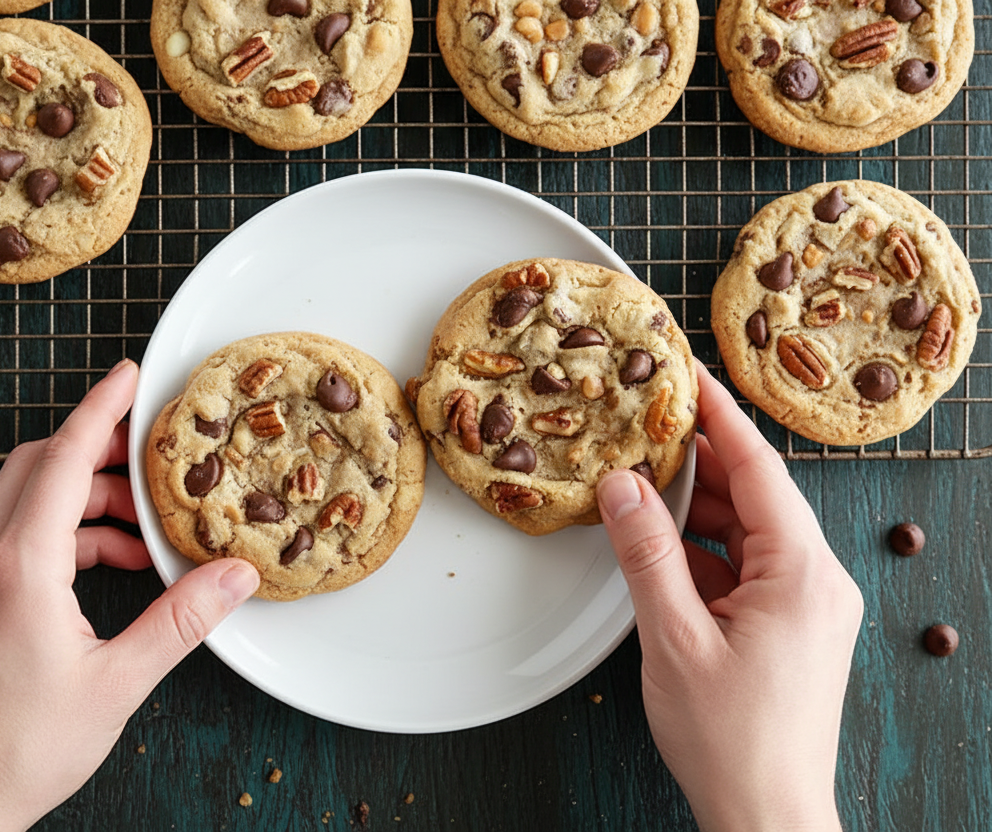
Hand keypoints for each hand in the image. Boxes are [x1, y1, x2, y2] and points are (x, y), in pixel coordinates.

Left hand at [0, 359, 259, 831]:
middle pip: (36, 467)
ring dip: (79, 497)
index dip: (100, 410)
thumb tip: (233, 577)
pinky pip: (8, 539)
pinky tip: (99, 567)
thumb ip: (180, 622)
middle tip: (147, 455)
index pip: (63, 461)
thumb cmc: (17, 753)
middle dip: (94, 448)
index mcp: (19, 570)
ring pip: (20, 502)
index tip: (129, 376)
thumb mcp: (117, 685)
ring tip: (136, 530)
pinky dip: (57, 533)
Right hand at [596, 363, 862, 831]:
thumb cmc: (731, 740)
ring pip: (745, 532)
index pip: (760, 470)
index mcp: (803, 574)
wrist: (766, 816)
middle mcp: (816, 580)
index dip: (719, 417)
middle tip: (646, 422)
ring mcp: (804, 605)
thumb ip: (647, 554)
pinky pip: (744, 567)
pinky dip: (702, 551)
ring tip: (640, 480)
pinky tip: (657, 544)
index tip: (689, 371)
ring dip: (695, 509)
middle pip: (754, 496)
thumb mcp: (675, 638)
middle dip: (699, 461)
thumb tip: (623, 485)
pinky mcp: (787, 627)